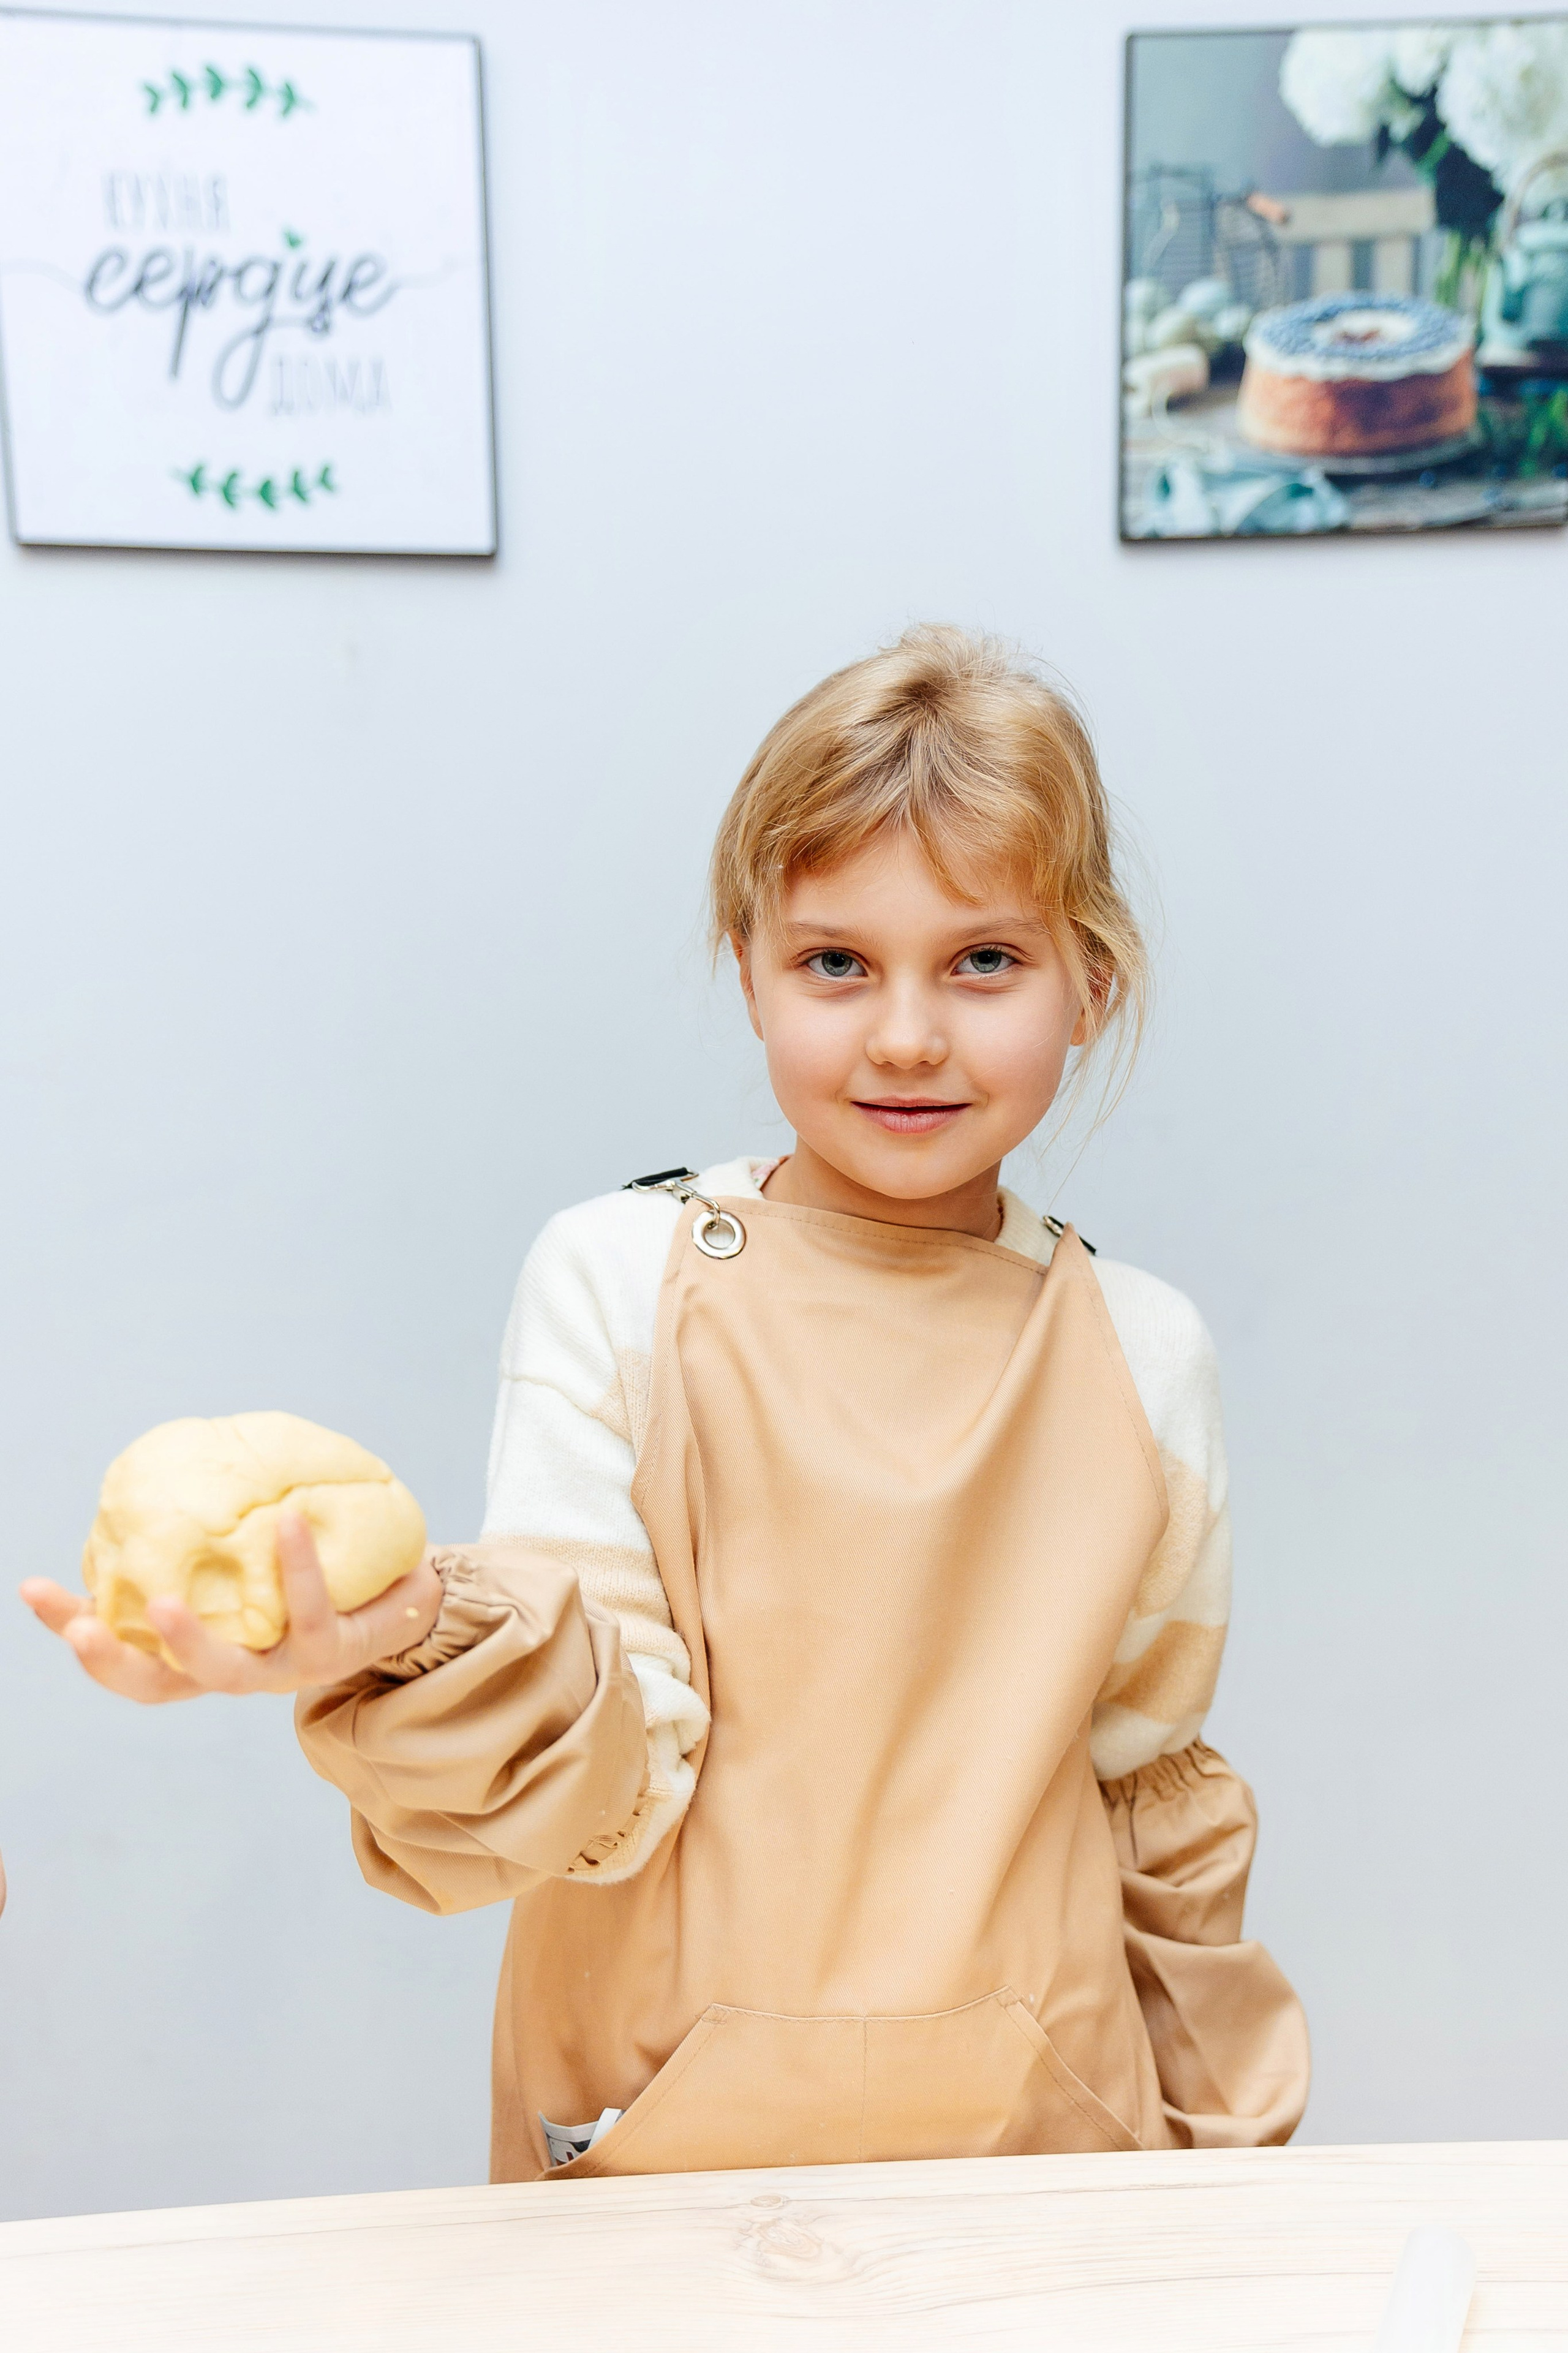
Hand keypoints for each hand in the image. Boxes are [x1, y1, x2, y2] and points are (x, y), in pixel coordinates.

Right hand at [19, 1514, 443, 1704]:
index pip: (124, 1649)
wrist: (401, 1603)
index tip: (33, 1588)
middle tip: (86, 1624)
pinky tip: (289, 1519)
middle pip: (156, 1684)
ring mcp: (276, 1669)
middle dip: (112, 1660)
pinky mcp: (329, 1652)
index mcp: (197, 1652)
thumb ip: (213, 1529)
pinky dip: (296, 1565)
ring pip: (225, 1671)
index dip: (75, 1628)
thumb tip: (164, 1464)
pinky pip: (308, 1610)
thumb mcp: (250, 1558)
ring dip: (191, 1639)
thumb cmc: (310, 1577)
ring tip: (166, 1600)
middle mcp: (228, 1670)